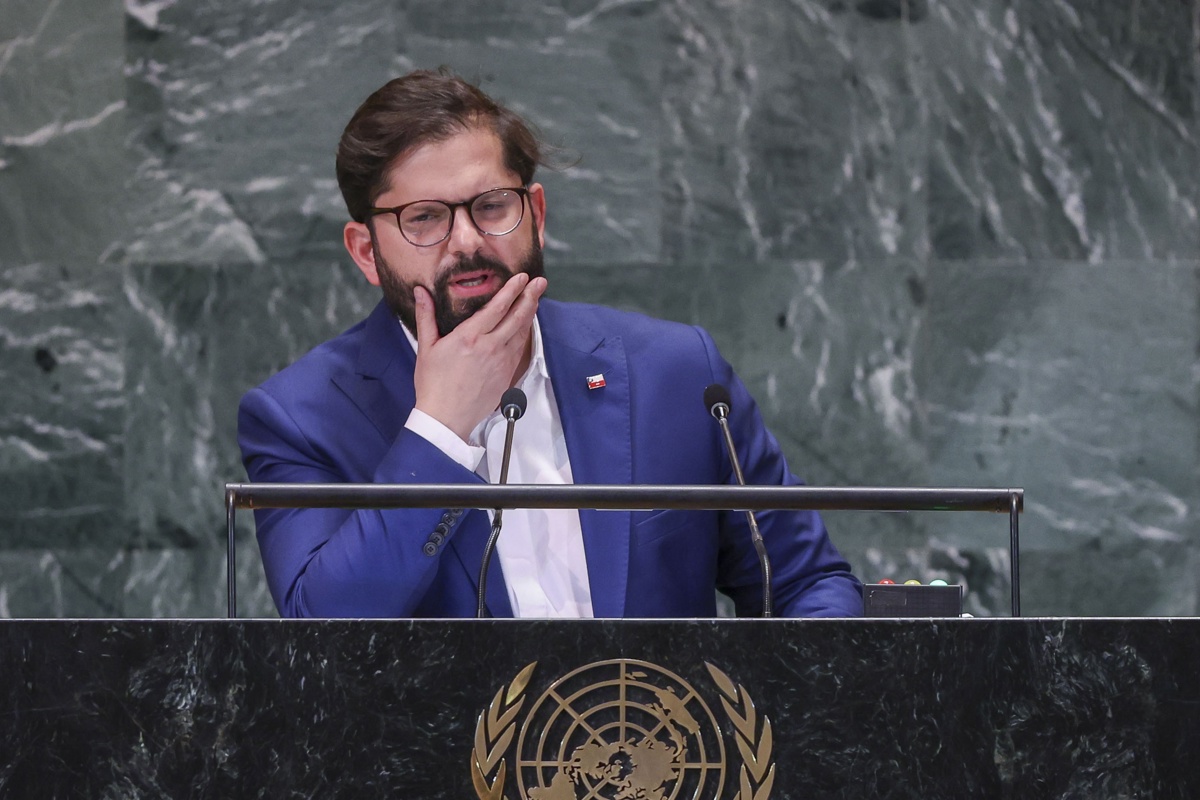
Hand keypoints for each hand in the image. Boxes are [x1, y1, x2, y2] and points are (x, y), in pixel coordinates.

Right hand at [412, 273, 546, 440]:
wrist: (446, 418)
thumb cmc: (434, 386)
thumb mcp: (426, 348)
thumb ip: (426, 316)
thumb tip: (422, 292)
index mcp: (469, 338)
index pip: (497, 307)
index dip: (512, 290)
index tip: (521, 278)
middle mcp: (489, 347)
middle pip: (516, 316)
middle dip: (530, 296)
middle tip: (540, 282)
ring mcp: (501, 362)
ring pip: (521, 332)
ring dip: (530, 313)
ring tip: (536, 298)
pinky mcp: (506, 374)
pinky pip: (519, 348)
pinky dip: (525, 333)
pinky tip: (526, 326)